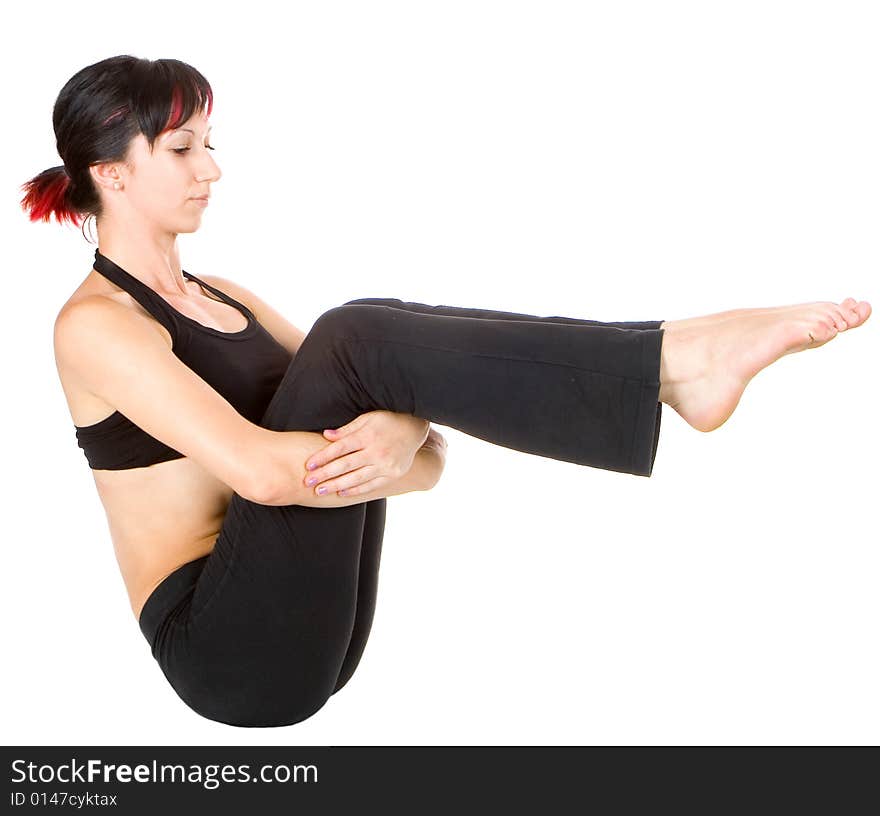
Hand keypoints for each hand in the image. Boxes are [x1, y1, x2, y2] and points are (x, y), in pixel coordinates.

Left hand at [303, 410, 430, 496]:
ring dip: (336, 485)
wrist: (415, 429)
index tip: (308, 465)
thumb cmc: (388, 420)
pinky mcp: (392, 474)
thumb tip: (326, 436)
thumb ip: (347, 429)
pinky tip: (342, 492)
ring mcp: (386, 465)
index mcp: (368, 435)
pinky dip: (356, 490)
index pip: (340, 448)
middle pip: (345, 465)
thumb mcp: (368, 418)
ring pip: (356, 478)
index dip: (322, 457)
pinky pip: (371, 485)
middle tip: (308, 482)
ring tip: (321, 491)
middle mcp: (377, 451)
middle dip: (325, 474)